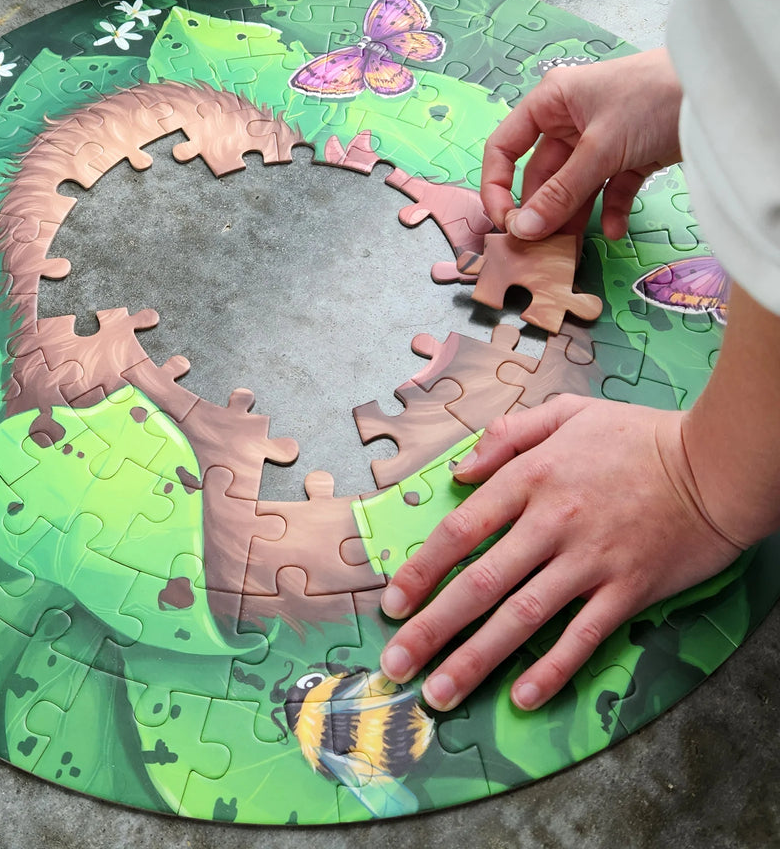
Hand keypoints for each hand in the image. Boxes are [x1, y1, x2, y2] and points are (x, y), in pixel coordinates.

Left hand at [378, 396, 741, 711]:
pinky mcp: (628, 590)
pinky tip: (522, 697)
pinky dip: (553, 669)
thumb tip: (460, 471)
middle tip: (398, 663)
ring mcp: (590, 560)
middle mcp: (552, 522)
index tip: (393, 603)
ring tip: (442, 693)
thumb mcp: (566, 412)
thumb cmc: (637, 436)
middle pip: (479, 583)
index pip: (461, 531)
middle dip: (433, 628)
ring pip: (522, 617)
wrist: (715, 464)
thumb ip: (506, 436)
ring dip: (477, 658)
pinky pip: (584, 637)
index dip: (421, 570)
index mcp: (530, 478)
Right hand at [481, 49, 683, 240]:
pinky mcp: (629, 156)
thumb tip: (523, 229)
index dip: (497, 185)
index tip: (505, 221)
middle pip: (540, 174)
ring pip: (573, 187)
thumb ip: (560, 193)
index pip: (505, 147)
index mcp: (551, 103)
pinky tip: (615, 231)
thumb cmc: (655, 96)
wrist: (720, 91)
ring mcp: (600, 140)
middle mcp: (570, 121)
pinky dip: (610, 211)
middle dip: (540, 209)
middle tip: (539, 245)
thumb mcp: (601, 148)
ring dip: (572, 216)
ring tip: (570, 248)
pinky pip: (609, 190)